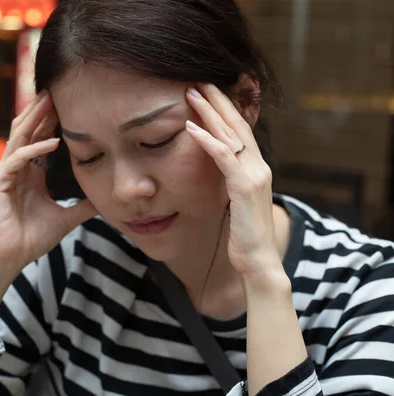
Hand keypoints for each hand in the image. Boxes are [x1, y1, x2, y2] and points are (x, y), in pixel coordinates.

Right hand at [0, 92, 97, 274]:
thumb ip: (82, 207)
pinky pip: (17, 159)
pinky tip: (54, 143)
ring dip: (35, 119)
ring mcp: (7, 173)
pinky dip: (35, 149)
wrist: (11, 257)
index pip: (41, 138)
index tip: (70, 104)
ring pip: (20, 137)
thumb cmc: (32, 238)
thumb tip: (103, 201)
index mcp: (31, 173)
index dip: (53, 121)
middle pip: (29, 130)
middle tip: (58, 89)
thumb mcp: (65, 218)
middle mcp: (18, 168)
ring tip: (51, 101)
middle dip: (43, 110)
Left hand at [185, 83, 280, 278]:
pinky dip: (206, 139)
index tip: (209, 93)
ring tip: (192, 93)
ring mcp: (254, 175)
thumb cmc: (245, 235)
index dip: (225, 110)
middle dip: (218, 101)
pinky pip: (223, 156)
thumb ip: (232, 183)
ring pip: (230, 134)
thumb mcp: (237, 203)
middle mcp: (259, 166)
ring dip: (210, 112)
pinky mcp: (244, 187)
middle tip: (200, 81)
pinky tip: (190, 127)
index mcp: (256, 169)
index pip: (241, 132)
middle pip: (237, 125)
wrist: (258, 260)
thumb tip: (219, 174)